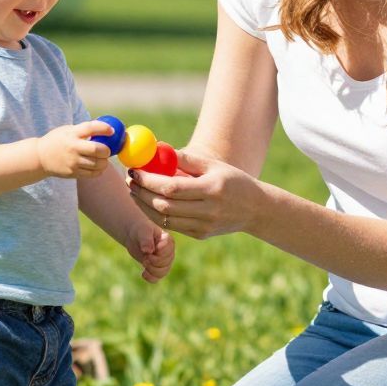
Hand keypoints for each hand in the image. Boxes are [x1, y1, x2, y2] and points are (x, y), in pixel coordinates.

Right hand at [36, 120, 114, 179]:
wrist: (40, 157)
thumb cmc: (57, 140)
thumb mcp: (67, 130)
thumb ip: (83, 130)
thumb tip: (104, 128)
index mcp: (71, 134)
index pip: (90, 128)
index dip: (104, 128)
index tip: (112, 131)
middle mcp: (73, 147)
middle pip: (98, 150)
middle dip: (107, 151)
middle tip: (107, 150)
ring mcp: (73, 162)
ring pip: (97, 164)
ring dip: (104, 162)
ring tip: (103, 159)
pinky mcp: (73, 173)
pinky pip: (92, 174)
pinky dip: (98, 170)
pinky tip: (97, 167)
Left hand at [125, 219, 174, 283]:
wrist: (134, 235)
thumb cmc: (140, 229)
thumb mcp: (143, 231)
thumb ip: (146, 239)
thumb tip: (148, 251)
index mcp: (168, 241)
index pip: (169, 250)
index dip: (159, 253)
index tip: (149, 250)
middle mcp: (168, 252)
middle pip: (166, 263)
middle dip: (154, 261)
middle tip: (145, 256)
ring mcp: (163, 260)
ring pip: (163, 272)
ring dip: (152, 270)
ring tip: (144, 262)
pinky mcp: (156, 267)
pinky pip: (157, 278)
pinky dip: (150, 278)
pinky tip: (143, 273)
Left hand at [126, 150, 259, 239]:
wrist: (256, 209)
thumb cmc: (233, 181)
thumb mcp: (214, 165)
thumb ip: (186, 159)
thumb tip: (157, 149)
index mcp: (212, 189)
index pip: (171, 187)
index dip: (149, 180)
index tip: (136, 170)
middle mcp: (208, 210)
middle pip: (164, 205)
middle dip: (141, 193)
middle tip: (130, 181)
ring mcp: (204, 226)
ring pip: (164, 219)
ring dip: (144, 205)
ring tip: (135, 191)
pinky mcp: (200, 235)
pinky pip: (172, 226)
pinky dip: (156, 215)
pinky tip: (149, 202)